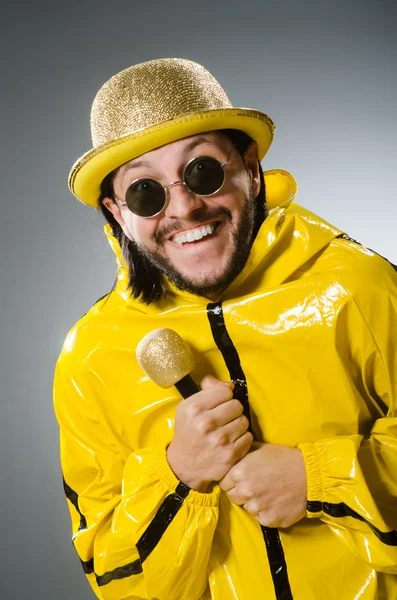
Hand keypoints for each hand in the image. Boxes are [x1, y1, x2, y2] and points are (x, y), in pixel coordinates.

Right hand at [167, 375, 252, 491]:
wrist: (184, 465)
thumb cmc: (188, 432)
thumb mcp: (188, 407)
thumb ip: (208, 389)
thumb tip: (230, 385)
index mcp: (194, 408)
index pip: (225, 391)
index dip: (224, 396)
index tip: (219, 404)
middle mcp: (206, 423)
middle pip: (237, 405)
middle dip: (232, 411)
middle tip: (224, 418)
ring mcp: (219, 440)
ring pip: (244, 421)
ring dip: (238, 425)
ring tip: (227, 430)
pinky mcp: (231, 454)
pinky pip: (248, 437)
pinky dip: (242, 439)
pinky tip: (231, 441)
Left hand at [219, 442, 306, 527]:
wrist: (310, 475)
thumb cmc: (284, 459)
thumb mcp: (260, 449)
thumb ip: (241, 455)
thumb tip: (230, 456)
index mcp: (239, 472)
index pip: (224, 483)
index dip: (233, 480)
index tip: (243, 479)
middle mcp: (245, 491)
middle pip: (233, 497)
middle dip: (241, 492)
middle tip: (256, 486)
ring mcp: (257, 507)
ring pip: (247, 508)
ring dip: (254, 503)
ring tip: (269, 492)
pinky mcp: (269, 520)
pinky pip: (261, 518)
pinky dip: (266, 512)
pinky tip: (276, 501)